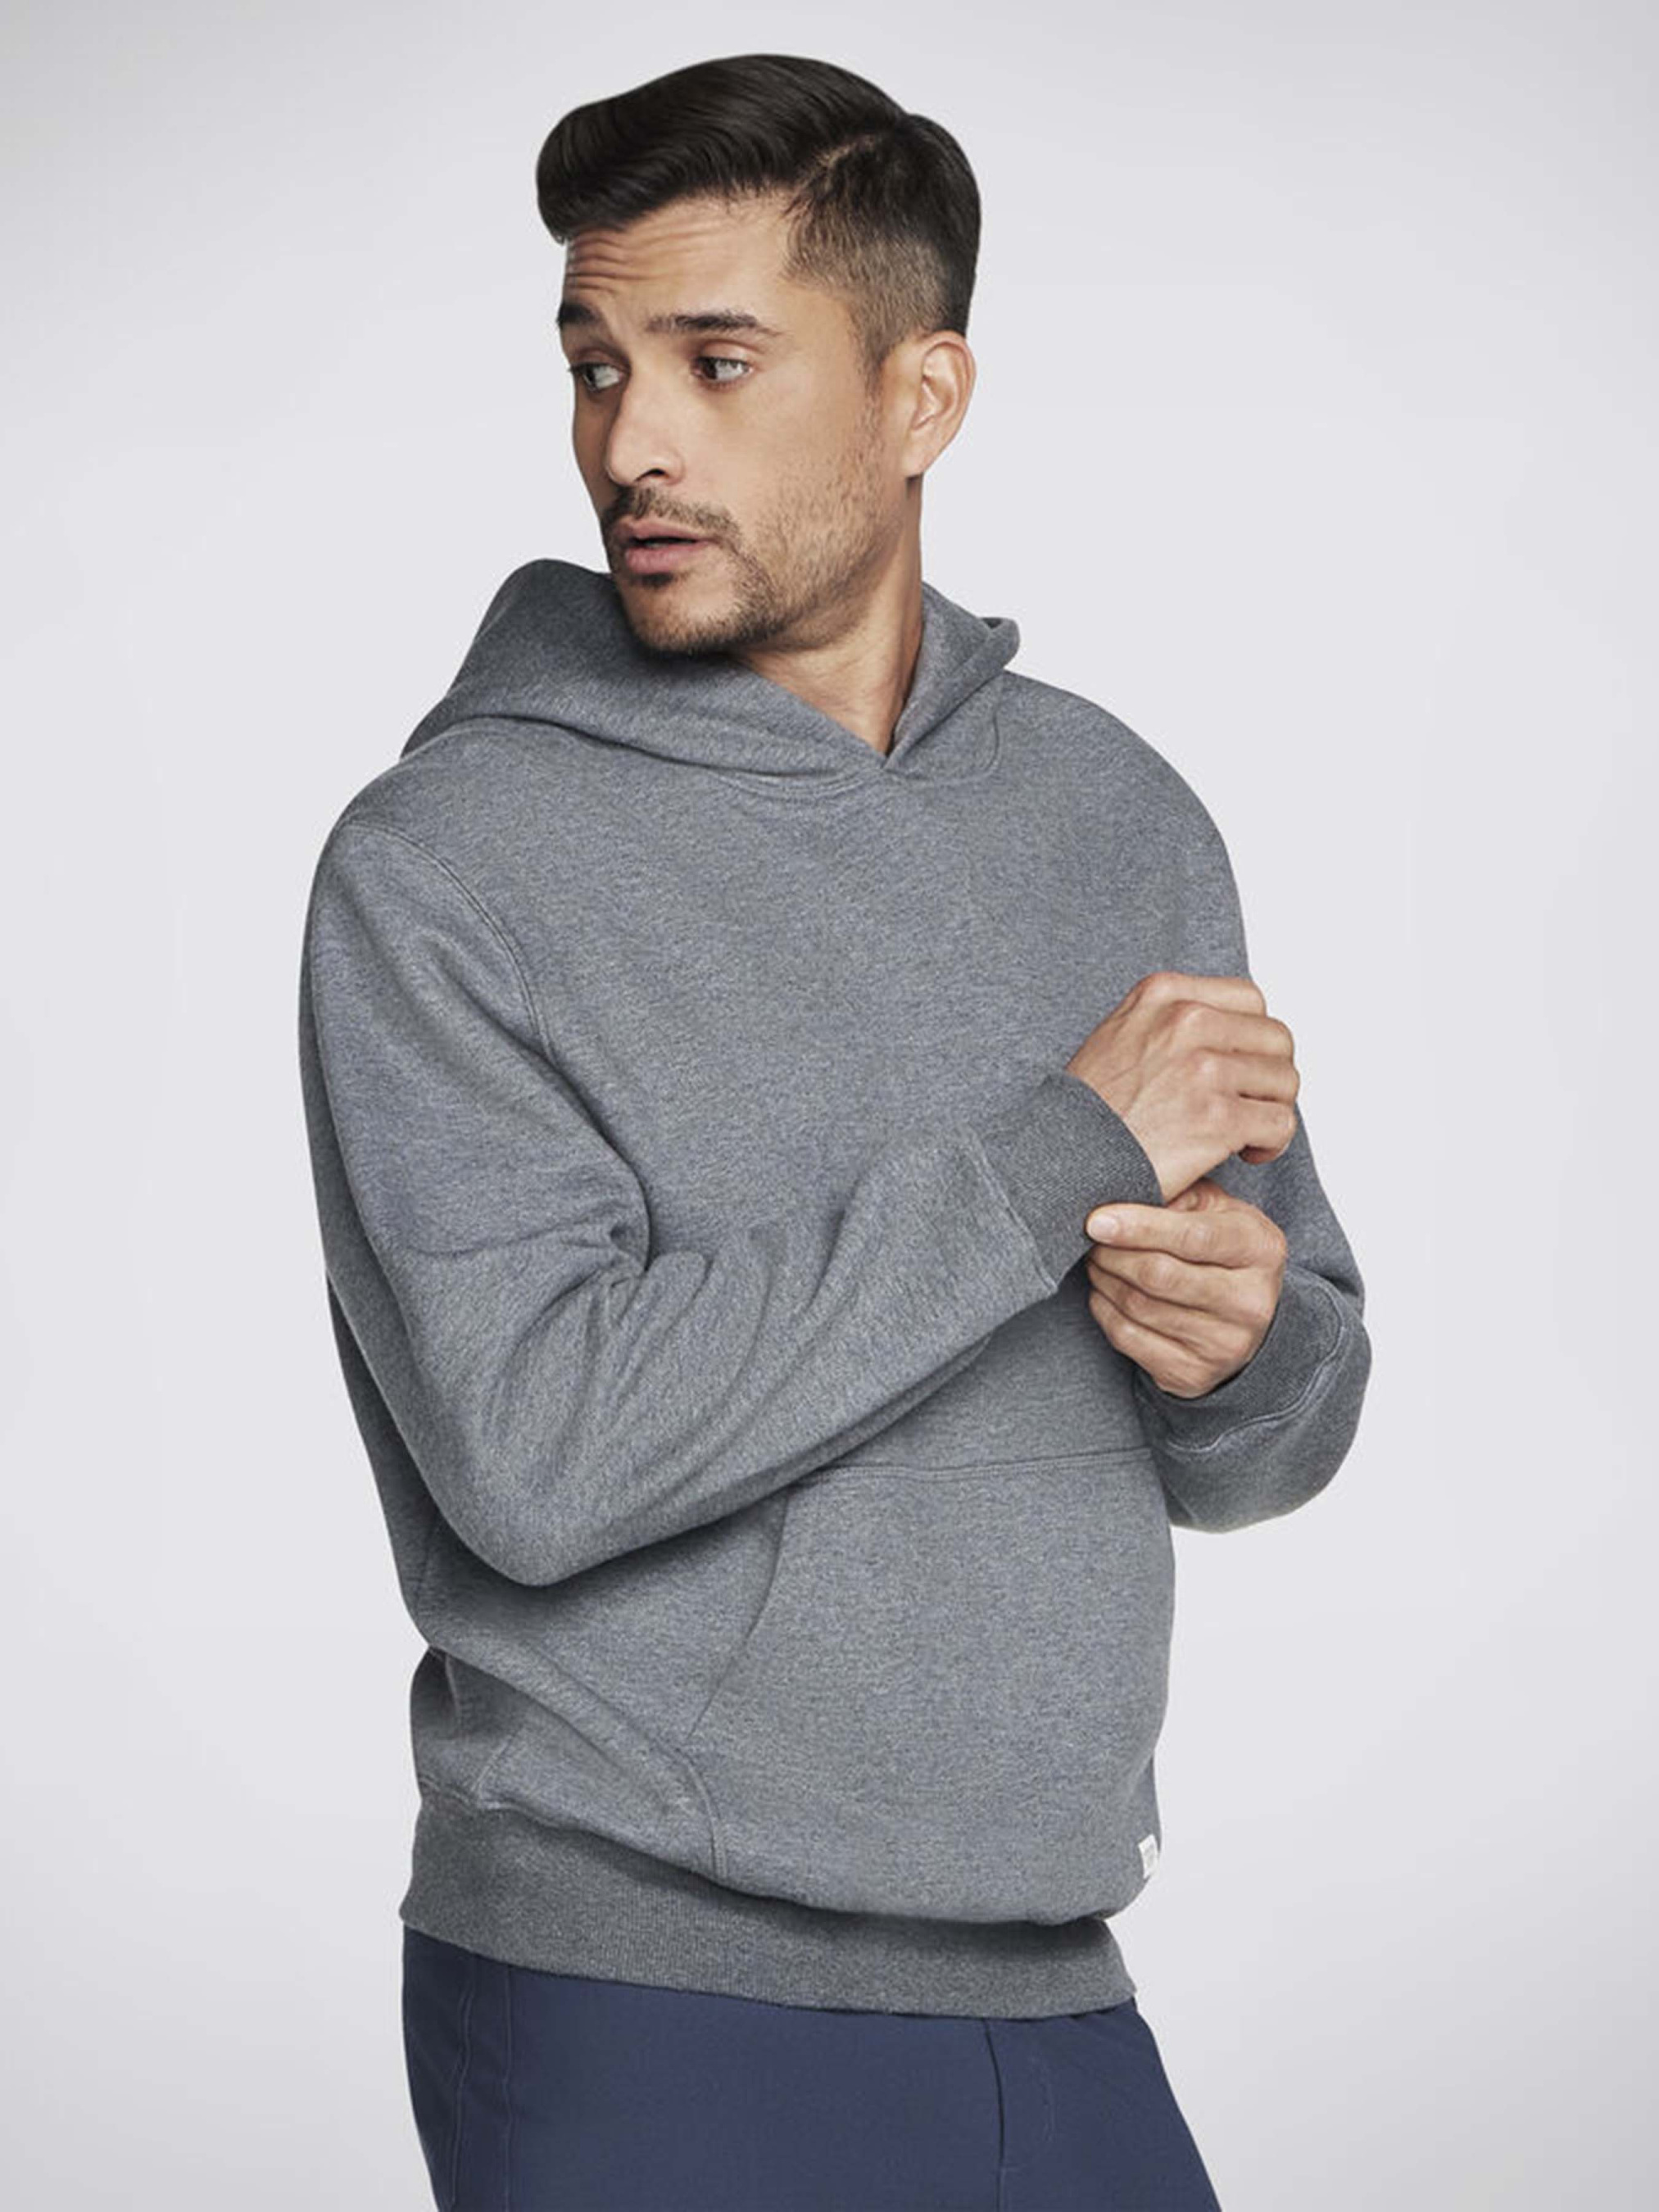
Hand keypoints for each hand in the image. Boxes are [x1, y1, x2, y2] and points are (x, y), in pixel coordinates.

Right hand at [1063, 971, 1299, 1201]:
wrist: (1063, 1158)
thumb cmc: (1090, 1109)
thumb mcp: (1120, 1034)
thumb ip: (1169, 1019)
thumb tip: (1227, 1027)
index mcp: (1165, 994)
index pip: (1250, 1000)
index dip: (1254, 1040)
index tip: (1239, 1068)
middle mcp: (1187, 1022)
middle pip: (1276, 1039)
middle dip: (1269, 1077)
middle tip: (1247, 1105)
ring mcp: (1204, 1069)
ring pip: (1285, 1082)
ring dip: (1271, 1110)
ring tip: (1244, 1133)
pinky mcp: (1217, 1119)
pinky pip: (1279, 1124)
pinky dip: (1271, 1144)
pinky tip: (1246, 1153)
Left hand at [1081, 1177, 1287, 1398]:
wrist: (1246, 1319)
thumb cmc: (1221, 1249)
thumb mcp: (1217, 1210)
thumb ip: (1180, 1194)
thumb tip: (1126, 1192)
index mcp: (1261, 1249)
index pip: (1193, 1236)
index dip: (1140, 1226)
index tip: (1097, 1219)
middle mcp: (1250, 1302)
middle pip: (1159, 1275)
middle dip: (1112, 1253)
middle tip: (1090, 1237)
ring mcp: (1224, 1344)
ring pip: (1139, 1306)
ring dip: (1104, 1278)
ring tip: (1096, 1259)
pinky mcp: (1194, 1374)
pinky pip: (1128, 1338)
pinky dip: (1104, 1310)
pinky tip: (1104, 1291)